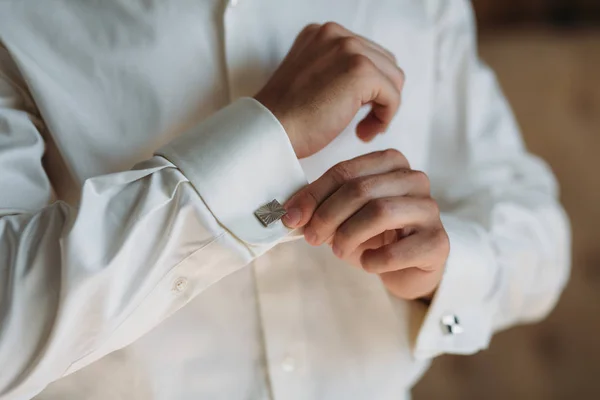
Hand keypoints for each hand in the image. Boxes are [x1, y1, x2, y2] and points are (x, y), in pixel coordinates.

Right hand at [254, 22, 404, 158]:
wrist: (269, 130)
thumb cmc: (286, 117)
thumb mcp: (311, 79)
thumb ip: (335, 70)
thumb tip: (372, 85)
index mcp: (322, 34)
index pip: (367, 53)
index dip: (369, 86)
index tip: (356, 110)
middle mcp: (336, 34)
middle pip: (385, 63)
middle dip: (380, 95)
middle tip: (364, 122)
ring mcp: (349, 49)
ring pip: (393, 79)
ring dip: (384, 107)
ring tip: (363, 128)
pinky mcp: (360, 71)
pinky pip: (393, 96)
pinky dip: (384, 118)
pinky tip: (363, 132)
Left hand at [282, 150, 448, 299]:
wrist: (408, 268)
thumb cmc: (374, 236)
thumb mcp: (344, 216)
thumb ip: (321, 207)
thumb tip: (290, 214)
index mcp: (391, 163)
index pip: (345, 171)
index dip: (313, 195)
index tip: (290, 217)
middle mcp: (414, 180)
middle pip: (361, 189)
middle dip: (327, 215)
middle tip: (311, 237)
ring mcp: (430, 209)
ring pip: (380, 212)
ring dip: (349, 235)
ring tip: (337, 250)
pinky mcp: (438, 242)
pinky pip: (398, 250)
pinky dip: (374, 260)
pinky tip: (368, 263)